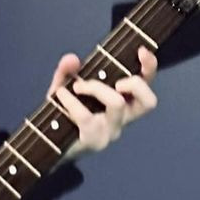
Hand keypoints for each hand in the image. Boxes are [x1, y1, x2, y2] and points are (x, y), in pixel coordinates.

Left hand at [47, 45, 157, 159]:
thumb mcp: (64, 89)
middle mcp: (122, 118)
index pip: (146, 84)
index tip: (141, 50)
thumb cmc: (63, 116)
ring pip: (117, 103)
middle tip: (115, 82)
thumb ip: (66, 72)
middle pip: (148, 102)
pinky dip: (71, 101)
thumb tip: (72, 59)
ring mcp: (110, 131)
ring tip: (78, 87)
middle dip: (134, 83)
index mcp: (123, 103)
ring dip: (96, 87)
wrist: (49, 149)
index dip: (150, 67)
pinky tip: (59, 95)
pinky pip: (87, 116)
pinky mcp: (93, 140)